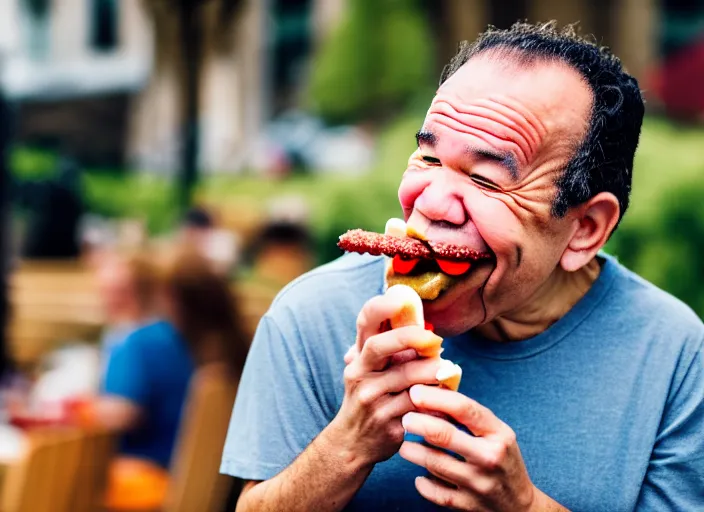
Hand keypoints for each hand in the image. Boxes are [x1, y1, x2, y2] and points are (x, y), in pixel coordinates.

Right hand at [330, 294, 444, 467]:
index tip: (401, 298)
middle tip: (435, 339)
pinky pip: (418, 405)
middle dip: (409, 337)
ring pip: (407, 377)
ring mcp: (371, 398)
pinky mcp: (387, 421)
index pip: (364, 322)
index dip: (381, 306)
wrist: (351, 444)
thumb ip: (389, 348)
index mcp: (359, 356)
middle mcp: (359, 373)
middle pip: (379, 345)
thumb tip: (418, 320)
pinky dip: (436, 399)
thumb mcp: (369, 370)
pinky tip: (445, 397)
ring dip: (432, 371)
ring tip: (448, 370)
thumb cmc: (369, 398)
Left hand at [399, 385, 538, 510]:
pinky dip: (422, 482)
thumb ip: (467, 416)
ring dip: (413, 451)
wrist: (519, 505)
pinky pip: (434, 491)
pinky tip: (420, 475)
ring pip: (433, 462)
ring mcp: (478, 483)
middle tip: (405, 418)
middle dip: (417, 423)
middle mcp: (489, 457)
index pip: (464, 408)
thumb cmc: (500, 459)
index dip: (435, 397)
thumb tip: (431, 394)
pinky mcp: (468, 505)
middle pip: (444, 435)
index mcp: (498, 433)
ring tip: (406, 445)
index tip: (415, 392)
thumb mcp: (496, 433)